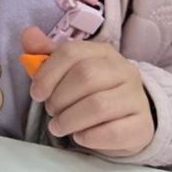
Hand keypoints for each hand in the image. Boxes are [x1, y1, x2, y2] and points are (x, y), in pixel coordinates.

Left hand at [22, 28, 154, 156]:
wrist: (125, 123)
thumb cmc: (91, 94)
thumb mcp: (67, 73)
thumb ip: (46, 55)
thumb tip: (28, 34)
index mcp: (103, 52)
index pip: (71, 51)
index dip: (47, 73)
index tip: (36, 94)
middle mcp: (125, 70)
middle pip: (85, 76)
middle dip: (59, 98)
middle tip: (51, 111)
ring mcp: (136, 98)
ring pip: (98, 106)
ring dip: (69, 120)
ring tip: (59, 127)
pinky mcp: (142, 126)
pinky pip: (113, 132)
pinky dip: (89, 137)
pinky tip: (80, 137)